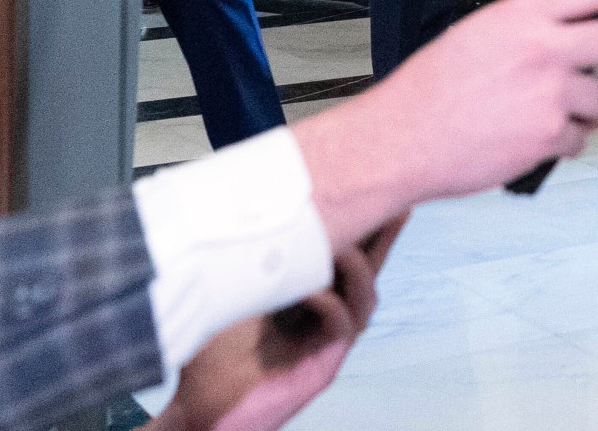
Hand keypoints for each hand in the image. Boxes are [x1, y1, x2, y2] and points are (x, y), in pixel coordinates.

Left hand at [151, 220, 405, 430]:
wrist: (200, 409)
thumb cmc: (209, 357)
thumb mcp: (227, 296)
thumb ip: (244, 262)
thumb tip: (245, 211)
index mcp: (304, 298)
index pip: (339, 256)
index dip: (356, 225)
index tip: (364, 188)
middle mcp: (323, 318)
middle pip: (366, 271)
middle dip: (383, 238)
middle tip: (397, 205)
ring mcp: (327, 343)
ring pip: (364, 298)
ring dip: (357, 267)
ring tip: (342, 247)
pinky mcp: (324, 365)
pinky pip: (341, 325)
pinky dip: (328, 301)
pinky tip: (307, 291)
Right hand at [291, 0, 597, 245]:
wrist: (400, 140)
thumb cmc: (431, 91)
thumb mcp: (479, 35)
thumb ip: (532, 31)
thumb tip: (578, 38)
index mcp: (522, 15)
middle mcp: (543, 47)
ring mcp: (550, 92)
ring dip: (591, 112)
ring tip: (548, 115)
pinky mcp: (549, 134)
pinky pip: (580, 139)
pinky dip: (563, 143)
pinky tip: (528, 139)